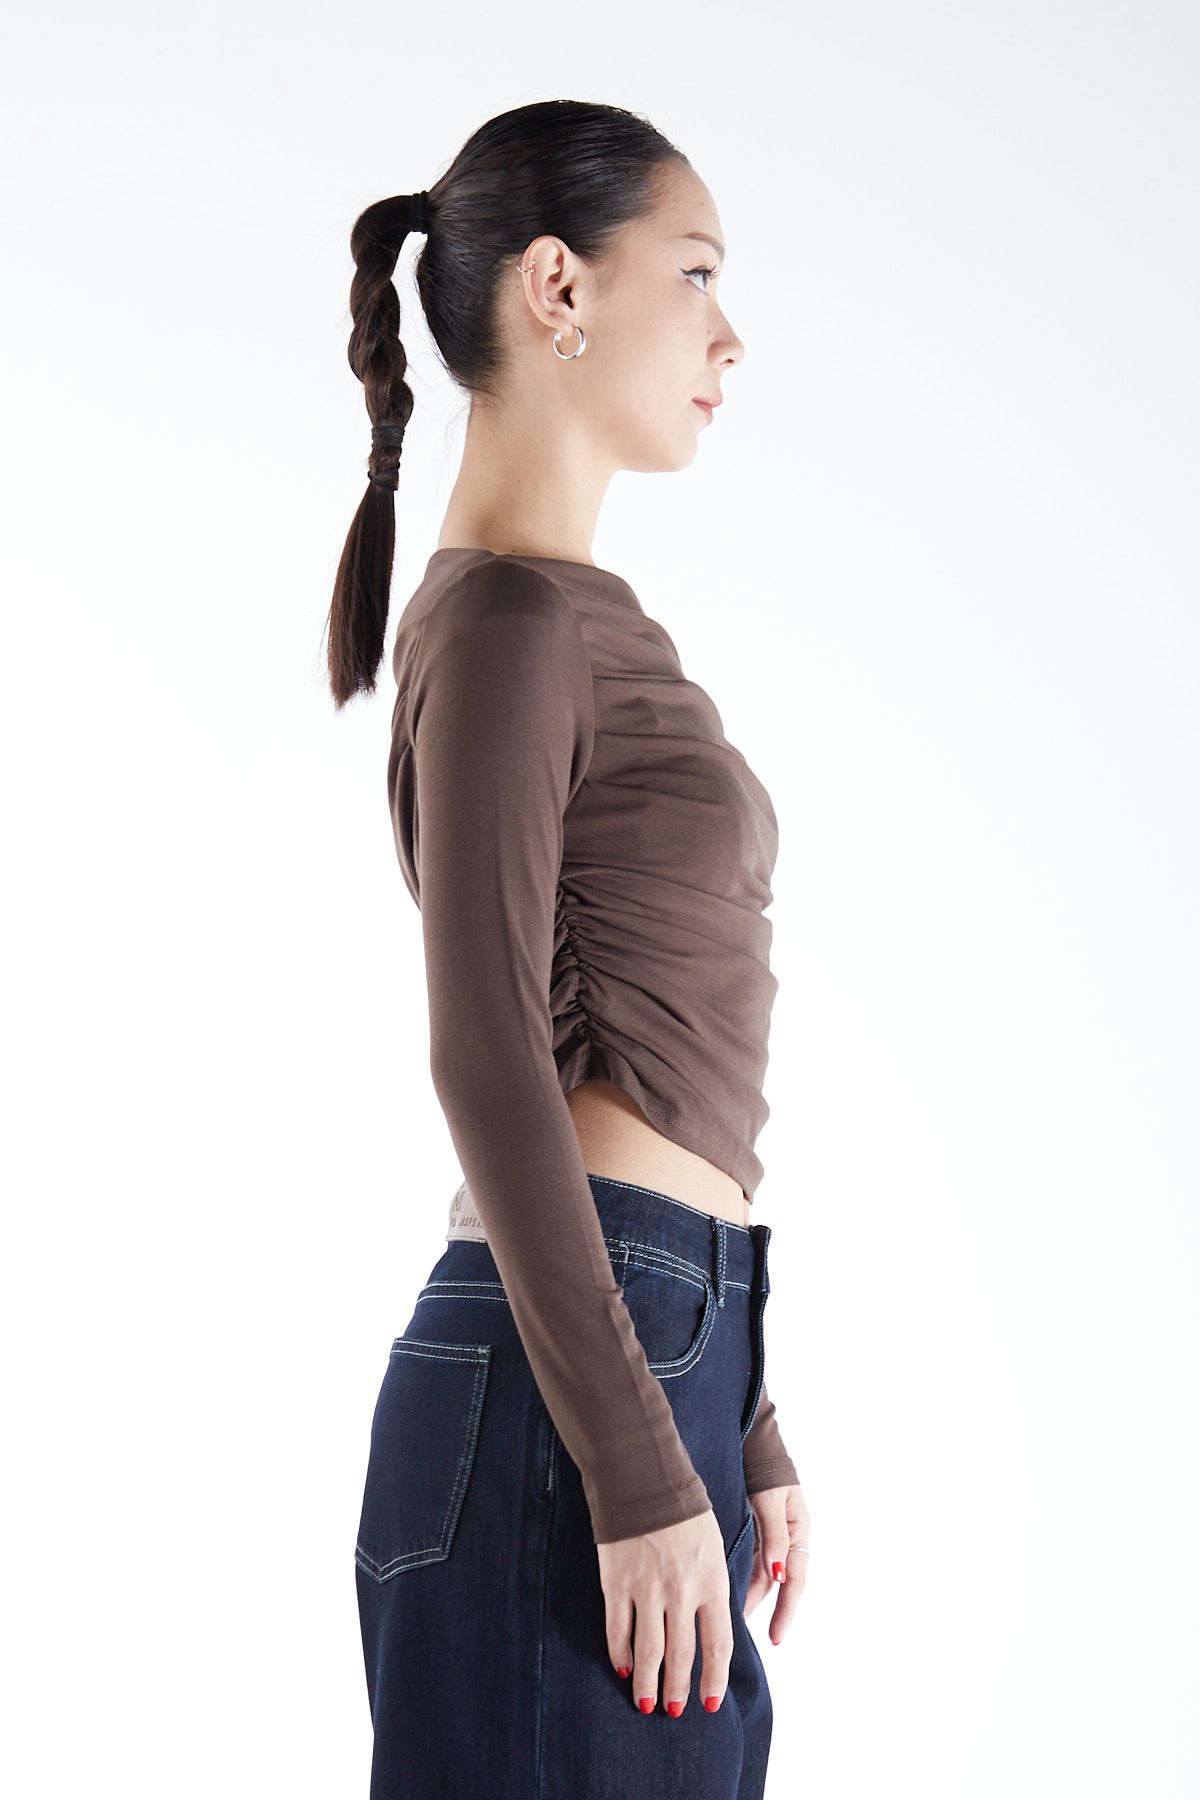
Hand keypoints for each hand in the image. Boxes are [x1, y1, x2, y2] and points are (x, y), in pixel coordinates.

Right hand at [597, 1507, 734, 1714]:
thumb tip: (713, 1626)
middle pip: (681, 1655)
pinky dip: (620, 1653)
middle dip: (679, 1688)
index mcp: (711, 1581)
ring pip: (649, 1650)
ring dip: (648, 1682)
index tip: (711, 1703)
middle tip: (675, 1710)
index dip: (714, 1679)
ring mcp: (646, 1588)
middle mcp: (680, 1591)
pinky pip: (617, 1629)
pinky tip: (623, 1667)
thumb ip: (713, 1587)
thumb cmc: (685, 1510)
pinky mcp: (616, 1582)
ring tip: (647, 1703)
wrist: (642, 1477)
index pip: (718, 1645)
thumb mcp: (713, 1546)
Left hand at [743, 1482, 809, 1643]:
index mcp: (799, 1532)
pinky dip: (743, 1575)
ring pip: (763, 1573)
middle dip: (763, 1608)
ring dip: (750, 1594)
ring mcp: (773, 1535)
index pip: (795, 1580)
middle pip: (777, 1582)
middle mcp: (788, 1538)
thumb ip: (775, 1534)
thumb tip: (777, 1574)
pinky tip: (727, 1589)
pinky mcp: (758, 1531)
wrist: (755, 1441)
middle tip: (741, 1633)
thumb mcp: (772, 1500)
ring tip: (729, 1618)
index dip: (785, 1611)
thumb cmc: (766, 1467)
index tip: (775, 1637)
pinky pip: (753, 1560)